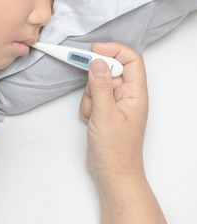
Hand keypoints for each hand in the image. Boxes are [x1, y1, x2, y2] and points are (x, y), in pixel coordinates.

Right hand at [79, 42, 170, 223]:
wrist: (112, 174)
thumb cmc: (116, 150)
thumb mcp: (105, 115)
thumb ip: (101, 86)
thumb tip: (98, 62)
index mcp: (136, 94)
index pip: (131, 60)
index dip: (114, 50)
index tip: (94, 49)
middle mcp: (128, 96)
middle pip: (111, 70)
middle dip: (95, 80)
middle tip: (91, 91)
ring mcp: (116, 103)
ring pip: (98, 83)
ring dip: (90, 96)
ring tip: (93, 115)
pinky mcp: (105, 110)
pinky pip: (92, 97)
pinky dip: (87, 106)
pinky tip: (90, 120)